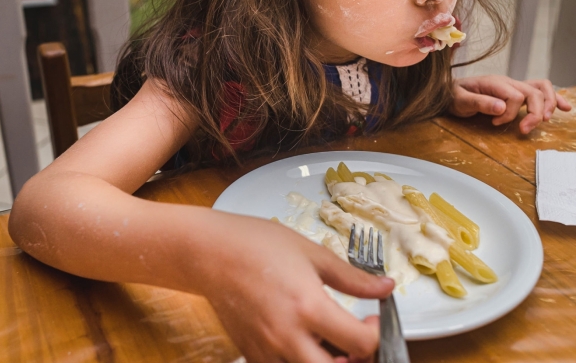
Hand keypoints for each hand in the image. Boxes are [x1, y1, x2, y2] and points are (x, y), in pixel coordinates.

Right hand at [195, 214, 393, 362]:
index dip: (376, 335)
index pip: (360, 343)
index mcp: (307, 306)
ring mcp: (266, 348)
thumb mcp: (311, 253)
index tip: (371, 320)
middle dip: (354, 362)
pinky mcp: (250, 352)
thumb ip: (351, 277)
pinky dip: (296, 362)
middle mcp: (287, 335)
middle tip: (355, 343)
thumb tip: (386, 287)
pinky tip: (300, 343)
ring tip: (327, 343)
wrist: (209, 251)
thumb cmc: (256, 244)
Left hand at [449, 76, 571, 133]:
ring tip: (545, 120)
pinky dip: (554, 98)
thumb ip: (479, 103)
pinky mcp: (515, 92)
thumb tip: (501, 107)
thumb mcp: (460, 100)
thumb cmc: (453, 96)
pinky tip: (565, 107)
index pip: (514, 96)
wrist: (448, 91)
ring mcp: (513, 86)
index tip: (495, 123)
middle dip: (533, 112)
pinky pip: (539, 90)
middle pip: (533, 92)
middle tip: (524, 130)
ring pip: (540, 89)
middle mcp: (507, 82)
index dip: (509, 113)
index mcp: (494, 83)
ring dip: (547, 104)